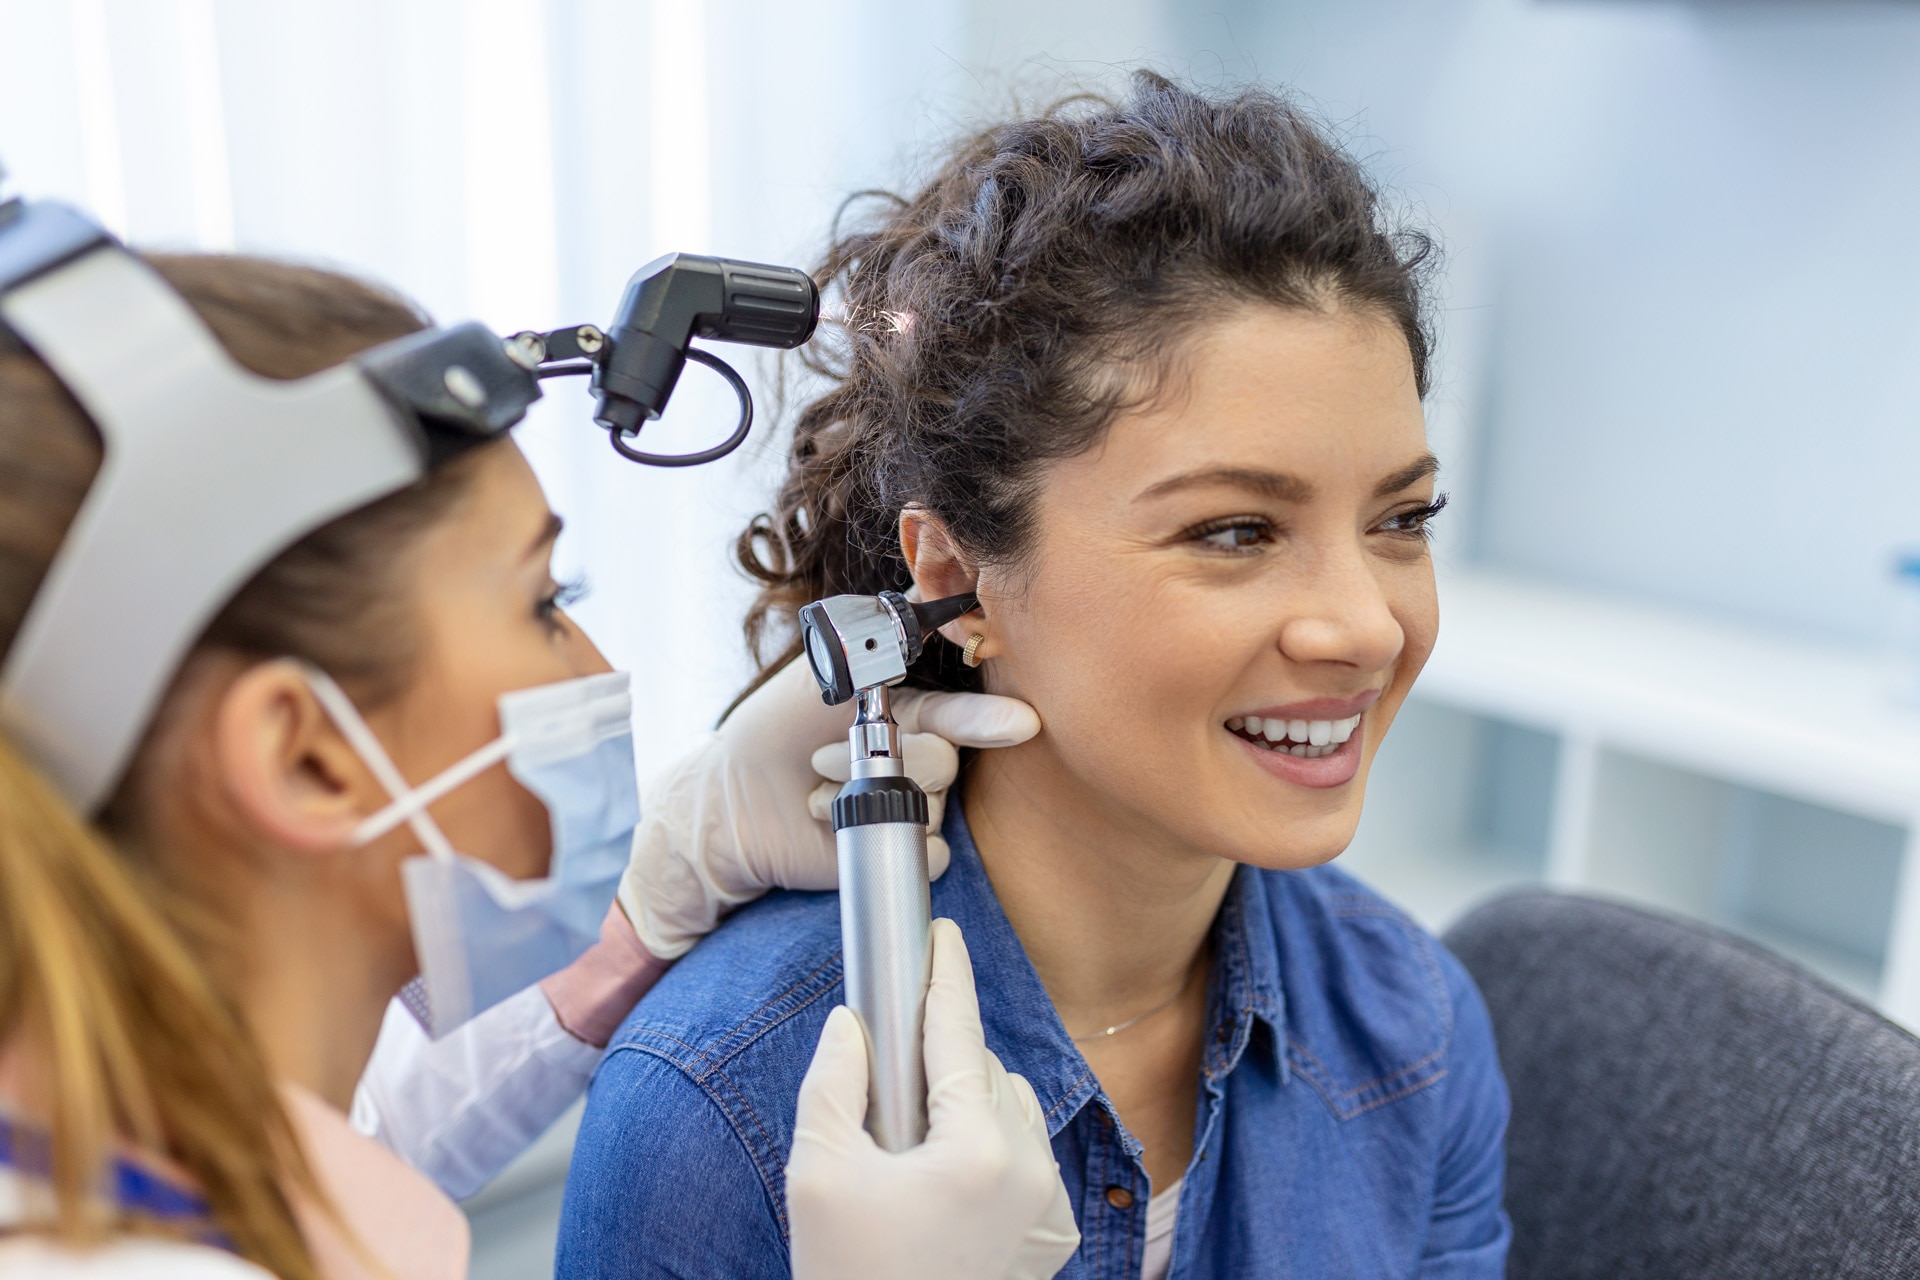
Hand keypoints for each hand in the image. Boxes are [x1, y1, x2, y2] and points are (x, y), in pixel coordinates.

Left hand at [619, 656, 1038, 958]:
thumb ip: (877, 633)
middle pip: (945, 761)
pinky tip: (832, 826)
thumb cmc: (776, 729)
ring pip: (930, 807)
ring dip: (859, 794)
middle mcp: (921, 761)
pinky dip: (871, 836)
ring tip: (816, 787)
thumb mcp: (822, 667)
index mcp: (912, 714)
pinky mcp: (899, 852)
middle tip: (821, 754)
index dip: (988, 718)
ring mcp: (913, 809)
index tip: (1018, 723)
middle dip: (881, 757)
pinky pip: (924, 852)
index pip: (961, 715)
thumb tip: (930, 593)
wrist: (733, 800)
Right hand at [786, 920, 1078, 1279]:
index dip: (945, 976)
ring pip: (1011, 1107)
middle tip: (885, 1104)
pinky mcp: (1056, 1234)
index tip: (941, 932)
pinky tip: (944, 1182)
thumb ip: (835, 1082)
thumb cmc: (848, 1274)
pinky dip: (992, 1147)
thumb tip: (855, 1024)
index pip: (958, 1034)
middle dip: (936, 1066)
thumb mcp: (818, 1173)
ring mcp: (1051, 1206)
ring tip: (912, 1153)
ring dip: (969, 1104)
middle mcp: (1032, 1171)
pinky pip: (1027, 1154)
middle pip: (982, 1070)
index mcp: (978, 1150)